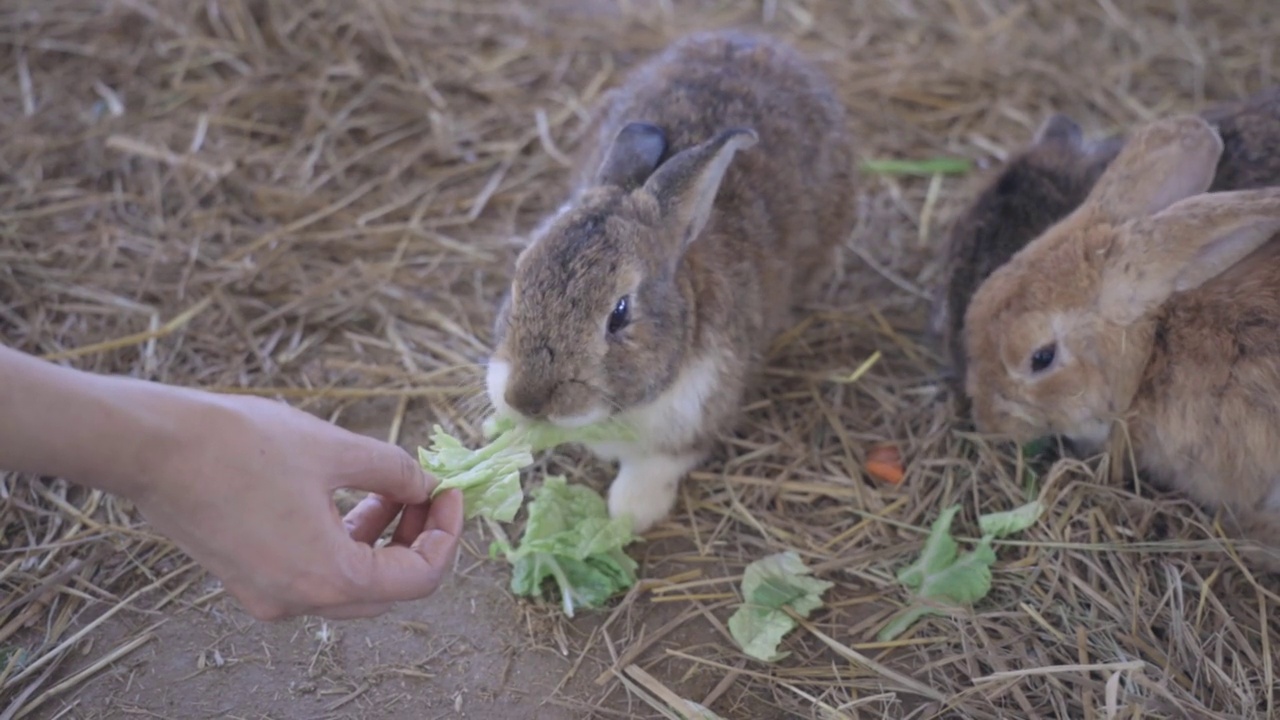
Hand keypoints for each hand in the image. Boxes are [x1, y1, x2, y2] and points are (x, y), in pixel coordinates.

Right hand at [126, 391, 463, 620]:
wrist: (151, 447)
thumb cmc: (240, 443)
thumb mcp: (336, 449)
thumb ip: (394, 471)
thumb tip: (424, 483)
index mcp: (329, 578)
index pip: (420, 578)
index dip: (446, 533)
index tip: (450, 492)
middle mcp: (299, 602)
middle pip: (390, 588)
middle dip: (417, 538)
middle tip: (425, 491)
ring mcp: (270, 597)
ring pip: (353, 583)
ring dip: (381, 540)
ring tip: (387, 487)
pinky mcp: (248, 581)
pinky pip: (317, 575)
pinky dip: (344, 543)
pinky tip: (348, 498)